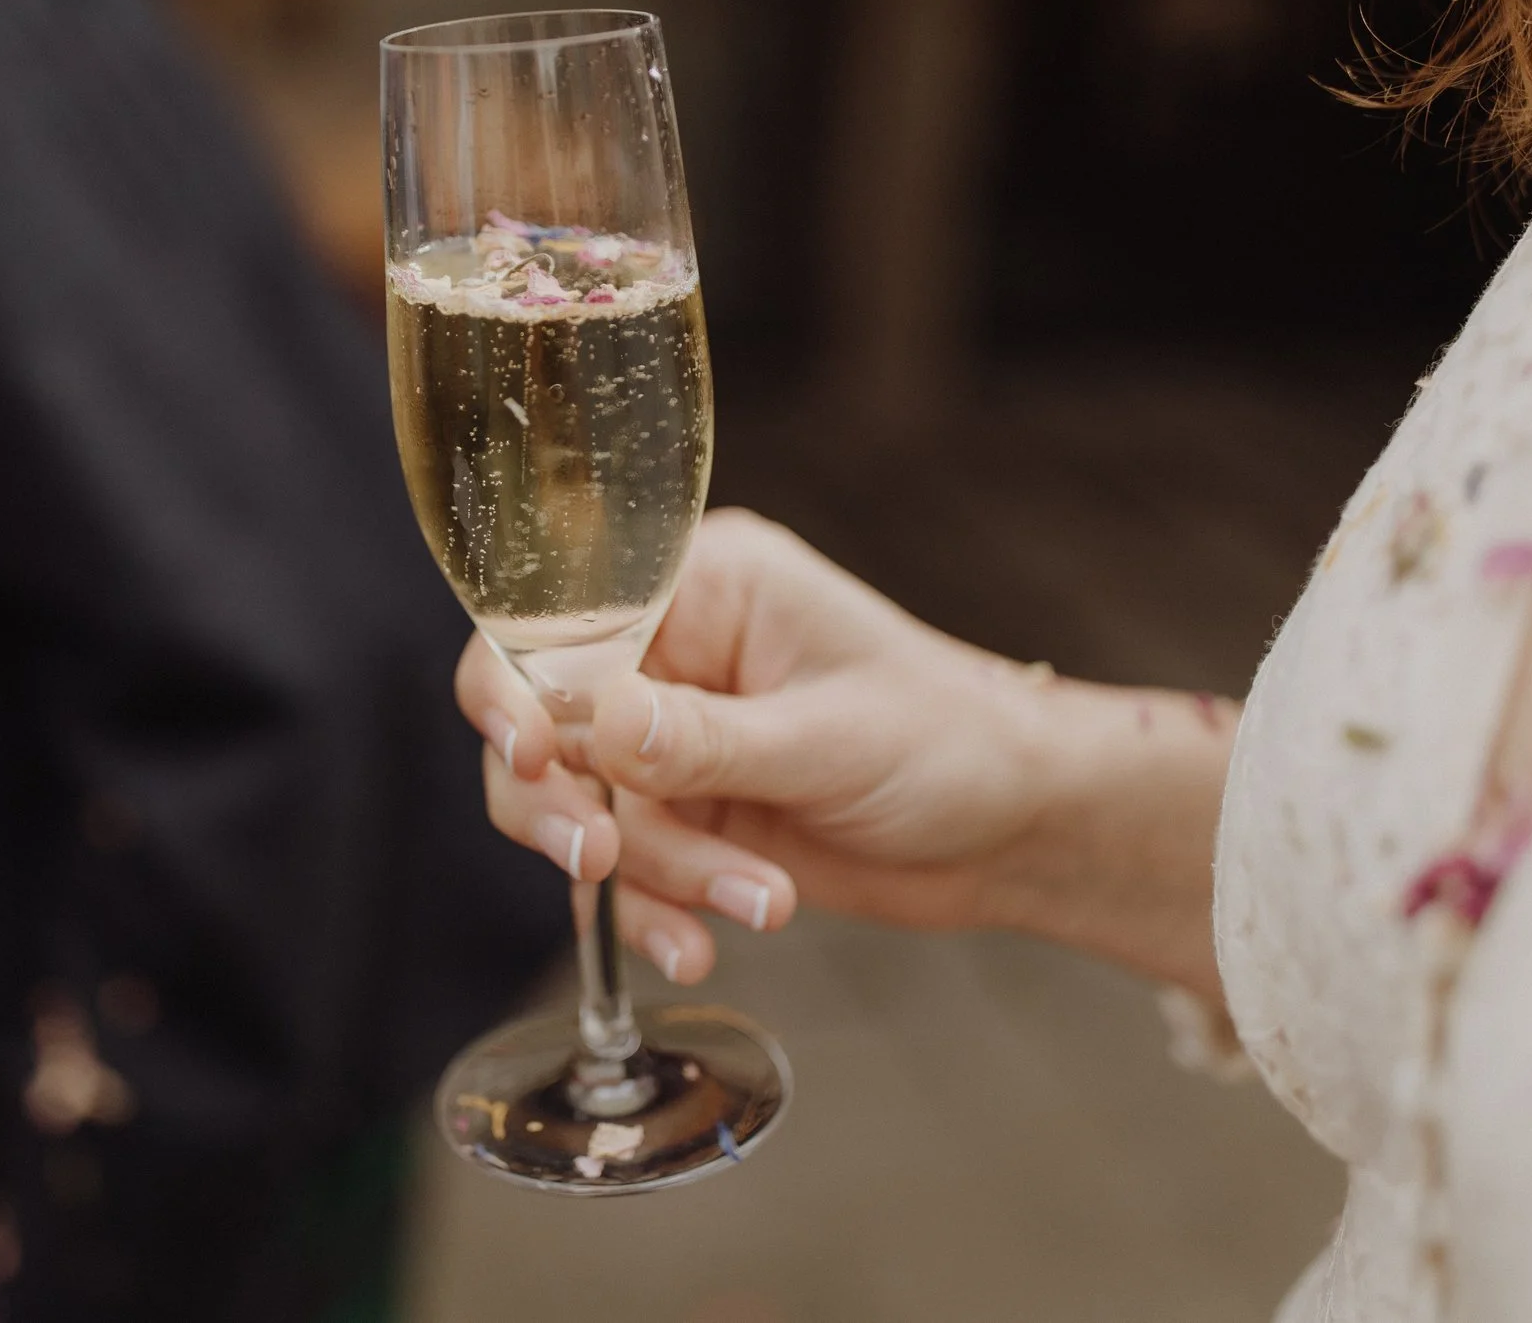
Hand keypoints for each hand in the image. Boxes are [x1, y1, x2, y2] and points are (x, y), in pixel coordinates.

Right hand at [457, 508, 1072, 985]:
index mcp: (701, 586)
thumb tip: (598, 728)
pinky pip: (624, 871)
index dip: (518, 686)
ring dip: (652, 874)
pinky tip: (702, 945)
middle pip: (542, 722)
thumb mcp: (830, 739)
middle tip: (600, 860)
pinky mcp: (681, 816)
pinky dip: (655, 913)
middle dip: (570, 802)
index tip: (529, 756)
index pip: (560, 620)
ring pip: (582, 810)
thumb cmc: (948, 742)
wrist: (1014, 829)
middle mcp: (668, 653)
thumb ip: (708, 741)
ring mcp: (667, 740)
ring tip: (755, 901)